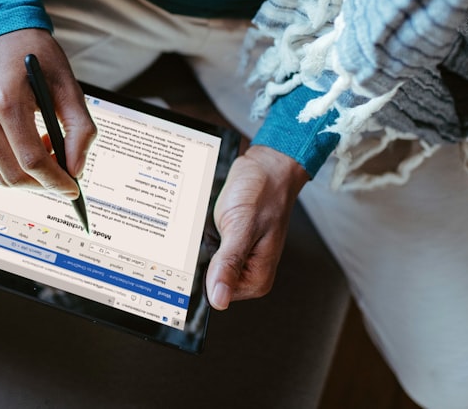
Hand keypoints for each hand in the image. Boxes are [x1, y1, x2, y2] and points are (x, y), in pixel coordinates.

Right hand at [0, 28, 95, 197]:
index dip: (56, 180)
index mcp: (5, 100)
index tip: (74, 188)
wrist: (3, 32)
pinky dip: (16, 165)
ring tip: (51, 155)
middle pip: (13, 174)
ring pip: (1, 175)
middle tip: (67, 179)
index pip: (31, 159)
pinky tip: (34, 145)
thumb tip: (76, 169)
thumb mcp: (68, 86)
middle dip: (44, 185)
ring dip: (30, 177)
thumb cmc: (37, 55)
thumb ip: (80, 129)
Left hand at [206, 145, 308, 309]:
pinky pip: (206, 248)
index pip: (216, 295)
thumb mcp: (242, 227)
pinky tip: (212, 222)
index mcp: (257, 279)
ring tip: (215, 225)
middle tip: (214, 233)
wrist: (266, 168)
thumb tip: (219, 299)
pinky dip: (202, 235)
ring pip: (203, 263)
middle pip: (208, 279)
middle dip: (201, 257)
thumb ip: (229, 263)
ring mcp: (238, 258)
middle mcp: (248, 272)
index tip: (201, 253)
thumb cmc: (262, 192)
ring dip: (200, 244)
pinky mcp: (229, 244)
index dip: (202, 275)